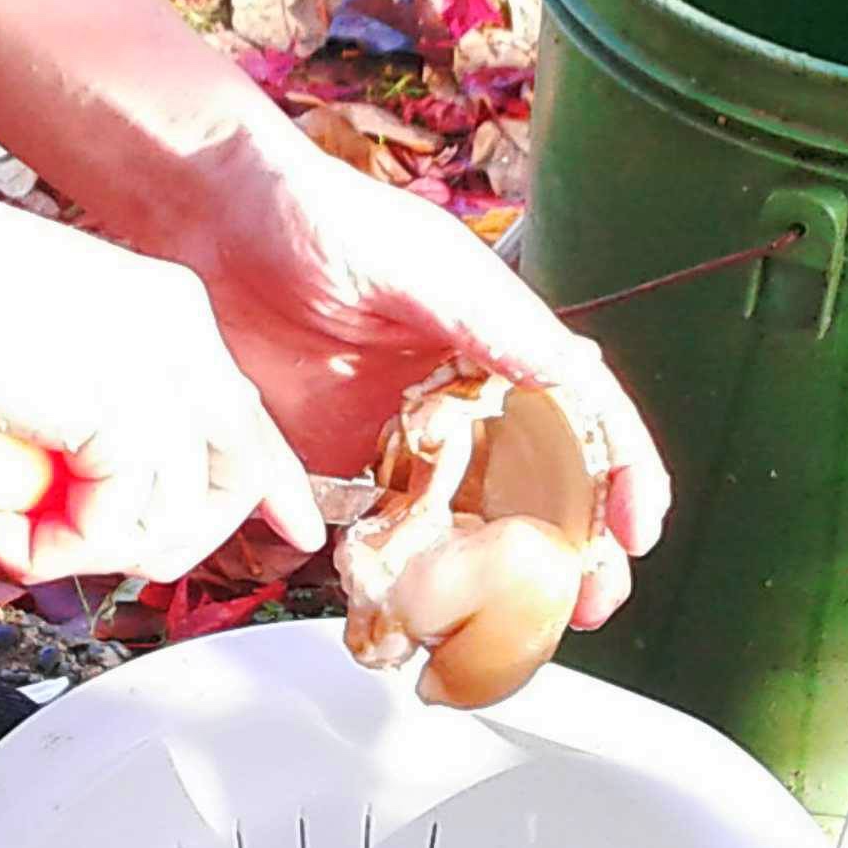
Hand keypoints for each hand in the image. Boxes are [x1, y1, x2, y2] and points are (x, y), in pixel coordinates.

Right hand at [0, 173, 327, 588]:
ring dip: (85, 548)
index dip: (266, 481)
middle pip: (234, 470)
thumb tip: (88, 487)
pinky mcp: (125, 417)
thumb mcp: (32, 344)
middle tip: (76, 549)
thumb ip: (82, 403)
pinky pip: (116, 532)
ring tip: (5, 525)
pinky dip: (50, 550)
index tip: (289, 527)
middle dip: (175, 536)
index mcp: (160, 301)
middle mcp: (178, 330)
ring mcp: (159, 372)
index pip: (240, 410)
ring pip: (173, 517)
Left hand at [171, 138, 669, 628]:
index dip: (621, 472)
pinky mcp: (336, 464)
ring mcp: (399, 436)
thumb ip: (489, 319)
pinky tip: (413, 616)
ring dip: (495, 581)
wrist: (208, 224)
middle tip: (590, 603)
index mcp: (496, 343)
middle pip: (536, 485)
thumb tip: (571, 370)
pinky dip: (400, 578)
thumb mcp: (416, 262)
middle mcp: (458, 398)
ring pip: (466, 522)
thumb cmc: (316, 215)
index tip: (639, 530)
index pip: (581, 415)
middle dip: (571, 548)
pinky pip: (379, 533)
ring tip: (516, 632)